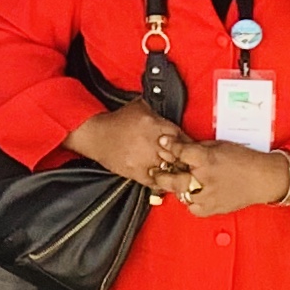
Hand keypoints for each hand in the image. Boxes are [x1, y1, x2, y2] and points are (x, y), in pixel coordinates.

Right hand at [66, 106, 194, 196]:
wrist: (96, 135)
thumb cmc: (118, 121)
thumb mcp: (141, 107)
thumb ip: (158, 112)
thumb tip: (172, 108)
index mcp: (156, 125)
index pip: (182, 138)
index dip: (188, 144)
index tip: (192, 149)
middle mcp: (152, 143)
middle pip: (179, 156)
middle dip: (185, 159)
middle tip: (190, 164)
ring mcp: (145, 159)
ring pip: (169, 170)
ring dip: (175, 172)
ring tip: (180, 173)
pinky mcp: (136, 172)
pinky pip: (156, 181)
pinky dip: (162, 182)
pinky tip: (165, 180)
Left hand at [170, 138, 289, 218]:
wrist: (262, 179)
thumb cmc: (244, 160)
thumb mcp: (220, 146)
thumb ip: (198, 148)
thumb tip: (179, 148)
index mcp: (207, 160)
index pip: (180, 152)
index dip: (169, 147)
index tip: (162, 143)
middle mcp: (204, 179)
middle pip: (172, 179)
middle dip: (161, 174)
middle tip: (155, 171)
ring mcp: (207, 196)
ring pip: (180, 194)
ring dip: (179, 187)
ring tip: (183, 181)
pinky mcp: (211, 209)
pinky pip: (192, 207)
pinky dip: (191, 200)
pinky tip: (196, 192)